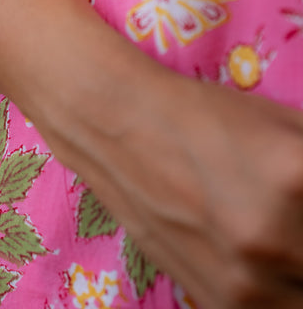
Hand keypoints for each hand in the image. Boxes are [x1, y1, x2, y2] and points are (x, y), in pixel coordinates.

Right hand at [0, 0, 302, 308]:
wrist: (121, 128)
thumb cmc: (210, 116)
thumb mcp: (291, 127)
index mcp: (299, 177)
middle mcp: (277, 238)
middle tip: (299, 214)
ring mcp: (248, 281)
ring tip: (290, 236)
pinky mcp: (223, 305)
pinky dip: (287, 289)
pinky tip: (277, 261)